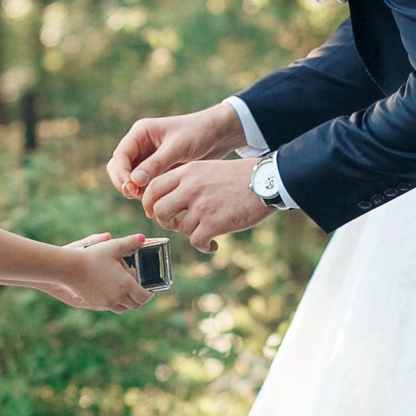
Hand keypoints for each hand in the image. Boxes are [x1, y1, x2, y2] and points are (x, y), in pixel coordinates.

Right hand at [51, 234, 153, 311]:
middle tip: (137, 290)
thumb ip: (130, 242)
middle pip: (135, 305)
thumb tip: (142, 238)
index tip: (149, 291)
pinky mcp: (96, 305)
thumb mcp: (113, 246)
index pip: (144, 297)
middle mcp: (118, 297)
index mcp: (126, 284)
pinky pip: (110, 308)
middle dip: (138, 299)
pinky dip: (114, 303)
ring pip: (123, 309)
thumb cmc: (93, 256)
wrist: (70, 268)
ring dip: (126, 302)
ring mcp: (106, 303)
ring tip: (124, 292)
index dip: (148, 295)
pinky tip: (111, 292)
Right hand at [108, 103, 244, 201]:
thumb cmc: (199, 134)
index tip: (132, 188)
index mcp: (141, 133)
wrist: (218, 136)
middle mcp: (140, 145)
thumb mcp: (178, 147)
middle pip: (118, 168)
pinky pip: (143, 184)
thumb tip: (134, 181)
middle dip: (124, 183)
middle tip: (137, 196)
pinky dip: (145, 192)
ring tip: (149, 199)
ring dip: (134, 190)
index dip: (122, 174)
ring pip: (129, 178)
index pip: (120, 156)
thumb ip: (156, 164)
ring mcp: (147, 158)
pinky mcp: (156, 169)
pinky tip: (158, 200)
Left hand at [140, 158, 268, 250]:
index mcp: (187, 172)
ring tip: (204, 232)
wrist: (266, 182)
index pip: (153, 187)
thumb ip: (188, 181)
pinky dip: (204, 246)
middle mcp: (190, 188)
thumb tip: (170, 202)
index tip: (154, 211)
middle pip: (159, 210)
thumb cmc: (239, 177)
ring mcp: (201, 206)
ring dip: (190, 233)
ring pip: (179, 228)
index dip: (149, 203)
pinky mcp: (214, 223)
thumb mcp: (208, 169)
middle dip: (164, 222)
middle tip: (176, 224)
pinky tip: (213, 245)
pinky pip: (196, 242)